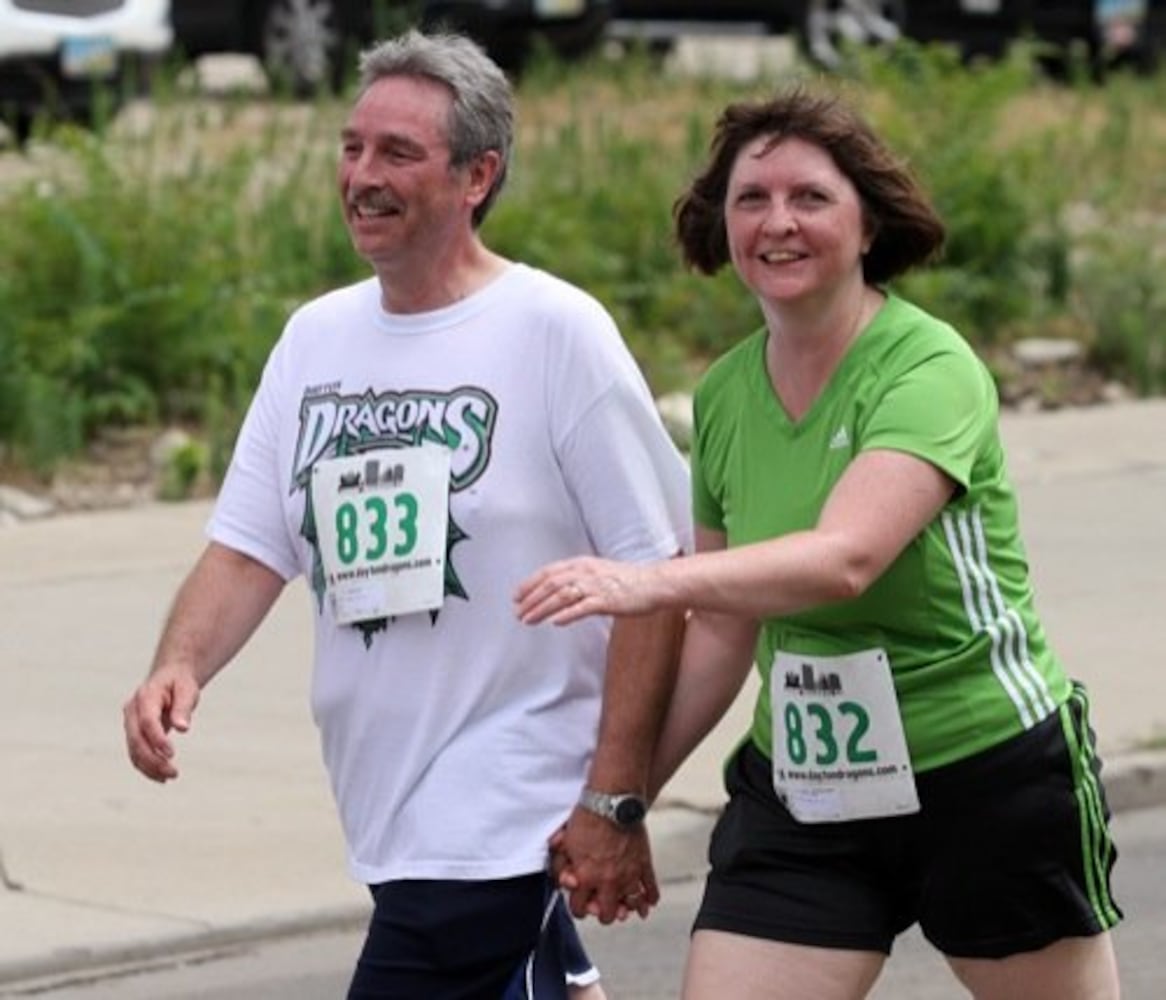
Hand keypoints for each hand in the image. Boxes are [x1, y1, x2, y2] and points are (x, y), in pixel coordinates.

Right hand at [122, 665, 200, 781]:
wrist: (169, 677)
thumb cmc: (180, 683)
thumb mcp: (187, 689)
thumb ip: (183, 708)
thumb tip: (182, 728)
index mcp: (146, 696)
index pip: (147, 721)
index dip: (157, 739)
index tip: (171, 754)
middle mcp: (132, 711)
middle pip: (136, 739)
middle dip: (152, 759)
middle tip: (173, 773)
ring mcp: (129, 722)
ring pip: (133, 750)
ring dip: (149, 767)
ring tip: (171, 776)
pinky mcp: (133, 733)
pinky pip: (135, 753)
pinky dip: (146, 767)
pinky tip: (161, 777)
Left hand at [515, 557, 659, 625]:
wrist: (654, 583)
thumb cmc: (627, 581)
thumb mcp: (598, 573)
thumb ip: (578, 579)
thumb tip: (557, 593)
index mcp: (582, 563)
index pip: (549, 572)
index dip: (530, 583)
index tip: (516, 596)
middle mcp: (586, 572)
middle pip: (551, 584)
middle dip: (531, 599)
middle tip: (518, 612)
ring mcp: (597, 586)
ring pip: (562, 596)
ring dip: (542, 608)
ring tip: (529, 620)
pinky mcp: (608, 600)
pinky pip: (582, 608)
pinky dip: (566, 614)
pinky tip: (555, 622)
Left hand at [548, 806, 658, 923]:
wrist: (612, 800)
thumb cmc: (586, 818)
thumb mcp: (566, 842)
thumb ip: (561, 865)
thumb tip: (566, 881)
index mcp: (586, 877)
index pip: (579, 908)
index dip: (578, 907)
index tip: (580, 901)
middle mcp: (608, 882)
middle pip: (606, 915)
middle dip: (601, 911)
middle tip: (601, 903)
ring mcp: (628, 875)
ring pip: (630, 906)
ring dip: (625, 906)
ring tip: (622, 903)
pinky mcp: (644, 865)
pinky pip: (651, 889)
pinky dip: (650, 898)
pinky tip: (647, 902)